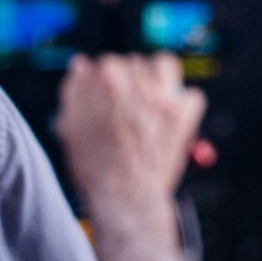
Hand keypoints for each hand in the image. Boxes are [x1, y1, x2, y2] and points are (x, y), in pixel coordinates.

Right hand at [57, 52, 207, 217]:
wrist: (124, 198)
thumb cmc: (94, 167)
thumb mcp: (70, 127)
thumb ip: (74, 90)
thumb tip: (81, 65)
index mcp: (104, 78)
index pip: (106, 63)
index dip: (105, 83)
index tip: (108, 99)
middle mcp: (134, 80)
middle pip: (135, 63)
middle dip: (131, 81)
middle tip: (129, 107)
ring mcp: (161, 96)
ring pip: (165, 65)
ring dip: (159, 79)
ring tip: (152, 101)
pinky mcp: (182, 114)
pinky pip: (191, 95)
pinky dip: (184, 106)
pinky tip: (171, 120)